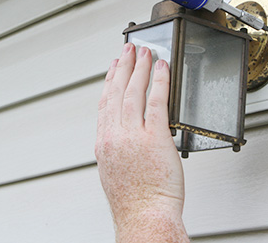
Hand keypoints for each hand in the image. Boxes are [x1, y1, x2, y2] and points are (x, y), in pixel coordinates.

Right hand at [95, 43, 188, 241]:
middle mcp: (115, 136)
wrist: (144, 217)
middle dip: (124, 68)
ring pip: (134, 92)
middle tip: (129, 50)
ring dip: (140, 69)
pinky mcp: (155, 137)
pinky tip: (162, 69)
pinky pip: (157, 102)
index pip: (105, 104)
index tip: (114, 68)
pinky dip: (159, 82)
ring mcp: (134, 135)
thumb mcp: (117, 171)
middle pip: (117, 92)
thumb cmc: (135, 202)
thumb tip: (129, 135)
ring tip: (145, 53)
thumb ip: (119, 149)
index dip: (110, 82)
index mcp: (104, 144)